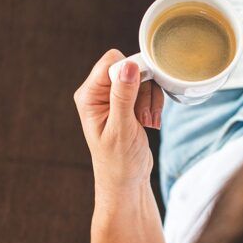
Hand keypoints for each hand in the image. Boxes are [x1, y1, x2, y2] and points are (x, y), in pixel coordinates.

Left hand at [73, 49, 164, 191]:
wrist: (126, 180)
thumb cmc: (118, 161)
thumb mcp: (121, 128)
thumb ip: (124, 96)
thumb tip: (128, 65)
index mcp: (89, 96)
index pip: (112, 62)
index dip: (131, 72)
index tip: (141, 94)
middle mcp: (99, 92)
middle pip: (129, 67)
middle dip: (144, 89)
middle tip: (144, 116)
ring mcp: (114, 96)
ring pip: (142, 78)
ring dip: (151, 99)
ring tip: (147, 122)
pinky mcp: (128, 102)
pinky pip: (147, 88)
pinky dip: (154, 103)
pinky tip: (151, 122)